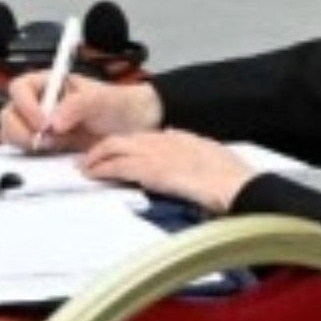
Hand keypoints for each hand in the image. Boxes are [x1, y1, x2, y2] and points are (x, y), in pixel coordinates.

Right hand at [0, 74, 161, 151]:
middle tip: (45, 141)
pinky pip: (24, 151)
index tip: (44, 123)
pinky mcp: (44, 146)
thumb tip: (53, 122)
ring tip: (52, 147)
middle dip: (22, 129)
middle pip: (9, 114)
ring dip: (25, 143)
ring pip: (11, 133)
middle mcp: (37, 103)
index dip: (26, 105)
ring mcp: (37, 126)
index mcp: (46, 84)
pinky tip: (54, 155)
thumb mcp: (100, 99)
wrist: (133, 128)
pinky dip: (32, 155)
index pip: (19, 88)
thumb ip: (76, 105)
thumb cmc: (117, 105)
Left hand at [80, 130, 256, 212]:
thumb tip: (177, 150)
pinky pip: (116, 165)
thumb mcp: (209, 156)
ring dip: (96, 158)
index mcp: (177, 137)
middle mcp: (161, 140)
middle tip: (90, 159)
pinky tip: (92, 175)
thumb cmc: (229, 177)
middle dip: (103, 148)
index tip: (114, 152)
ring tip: (85, 168)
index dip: (125, 145)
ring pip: (113, 148)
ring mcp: (154, 152)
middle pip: (122, 139)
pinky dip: (100, 169)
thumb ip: (190, 151)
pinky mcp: (149, 169)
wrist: (235, 183)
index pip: (141, 137)